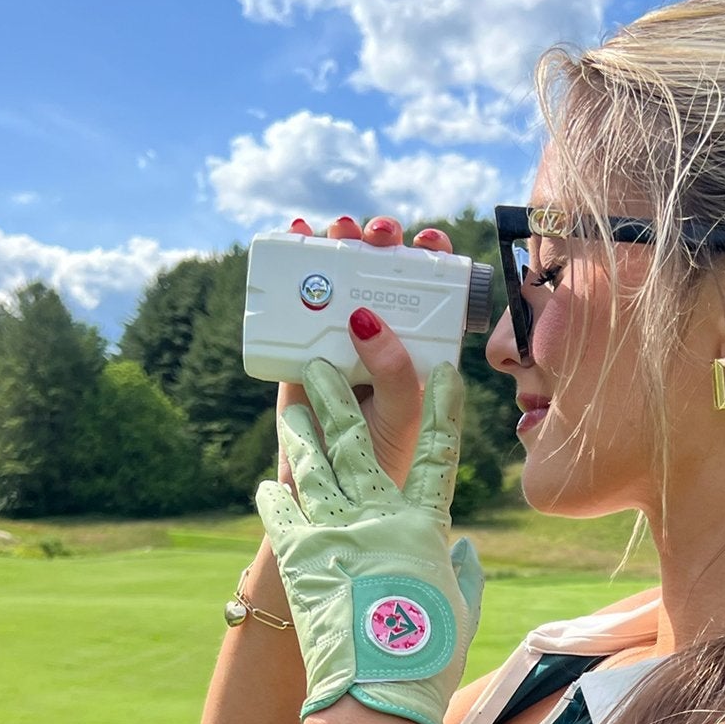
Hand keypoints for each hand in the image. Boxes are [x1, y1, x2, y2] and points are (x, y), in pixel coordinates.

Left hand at [256, 350, 484, 723]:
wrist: (376, 691)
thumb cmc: (428, 658)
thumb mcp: (461, 612)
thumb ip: (466, 574)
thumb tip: (467, 550)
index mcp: (425, 528)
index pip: (437, 454)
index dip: (442, 410)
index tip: (443, 372)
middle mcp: (379, 516)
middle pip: (359, 442)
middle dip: (342, 397)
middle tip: (324, 364)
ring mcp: (335, 531)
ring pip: (315, 466)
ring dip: (302, 433)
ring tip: (292, 409)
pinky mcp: (298, 556)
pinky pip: (282, 514)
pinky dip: (274, 497)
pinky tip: (267, 484)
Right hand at [274, 214, 453, 498]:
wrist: (328, 492)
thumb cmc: (385, 456)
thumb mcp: (402, 413)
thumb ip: (395, 371)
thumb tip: (365, 317)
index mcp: (420, 344)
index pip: (431, 290)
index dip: (430, 259)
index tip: (428, 242)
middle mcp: (382, 333)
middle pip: (381, 272)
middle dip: (380, 242)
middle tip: (376, 234)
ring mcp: (339, 335)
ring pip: (340, 276)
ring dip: (338, 243)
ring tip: (335, 231)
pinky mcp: (301, 344)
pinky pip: (297, 298)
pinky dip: (292, 263)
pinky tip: (295, 236)